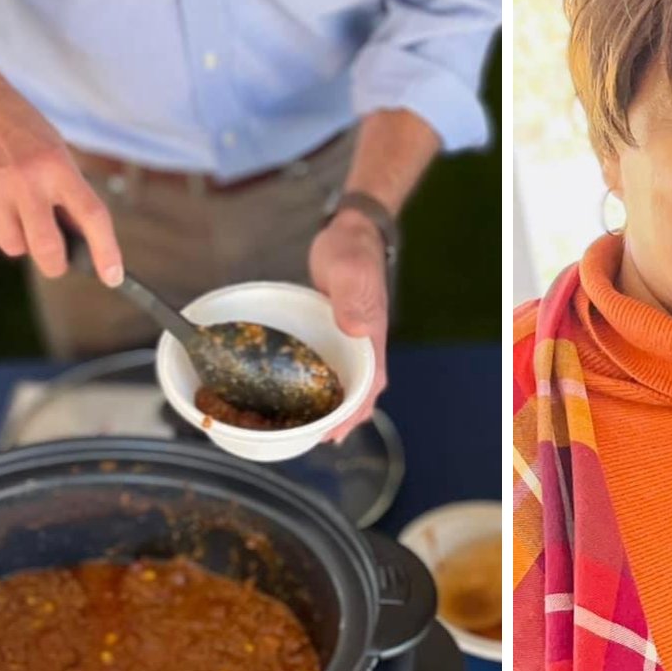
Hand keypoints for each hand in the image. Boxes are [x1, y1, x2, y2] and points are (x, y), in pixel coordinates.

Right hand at [0, 69, 122, 286]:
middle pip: (47, 246)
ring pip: (14, 247)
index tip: (113, 276)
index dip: (106, 250)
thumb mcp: (57, 154)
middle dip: (55, 264)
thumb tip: (79, 243)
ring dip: (20, 241)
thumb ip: (67, 195)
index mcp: (59, 167)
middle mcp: (27, 180)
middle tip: (57, 263)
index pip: (92, 215)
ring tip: (16, 213)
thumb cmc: (25, 136)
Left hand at [308, 211, 391, 441]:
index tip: (336, 433)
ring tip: (307, 428)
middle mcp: (363, 343)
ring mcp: (350, 339)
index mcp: (372, 336)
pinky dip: (317, 384)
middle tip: (316, 439)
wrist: (350, 231)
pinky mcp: (334, 332)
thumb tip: (355, 329)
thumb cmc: (353, 250)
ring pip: (344, 382)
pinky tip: (299, 393)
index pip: (370, 385)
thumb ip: (353, 298)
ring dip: (330, 406)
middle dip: (341, 419)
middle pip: (359, 392)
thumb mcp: (352, 269)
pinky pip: (328, 365)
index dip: (353, 413)